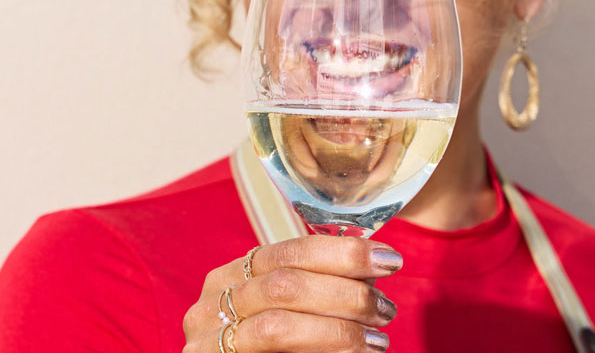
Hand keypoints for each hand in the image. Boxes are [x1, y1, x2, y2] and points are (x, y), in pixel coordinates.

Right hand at [183, 235, 402, 351]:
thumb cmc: (269, 348)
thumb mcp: (286, 310)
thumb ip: (316, 289)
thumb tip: (371, 272)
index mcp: (234, 275)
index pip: (292, 250)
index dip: (344, 253)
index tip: (388, 259)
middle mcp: (213, 301)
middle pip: (287, 283)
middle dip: (347, 293)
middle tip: (385, 308)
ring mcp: (206, 338)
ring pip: (279, 324)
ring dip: (339, 329)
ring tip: (377, 340)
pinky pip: (274, 352)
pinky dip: (321, 349)